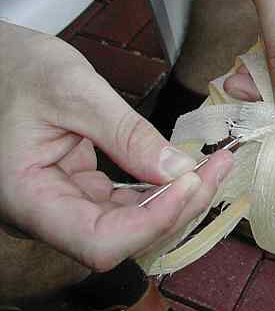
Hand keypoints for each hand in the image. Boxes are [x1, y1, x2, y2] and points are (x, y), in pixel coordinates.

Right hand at [0, 22, 232, 270]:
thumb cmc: (17, 69)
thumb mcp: (74, 90)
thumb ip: (126, 134)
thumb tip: (178, 170)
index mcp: (28, 198)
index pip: (100, 241)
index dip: (153, 221)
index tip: (192, 181)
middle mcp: (45, 214)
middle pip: (122, 237)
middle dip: (177, 207)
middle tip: (219, 168)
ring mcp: (64, 204)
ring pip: (130, 223)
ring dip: (176, 199)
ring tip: (213, 167)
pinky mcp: (80, 189)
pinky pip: (126, 202)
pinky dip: (160, 188)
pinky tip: (186, 168)